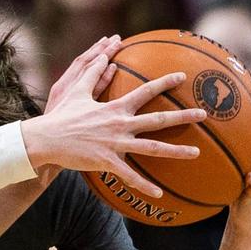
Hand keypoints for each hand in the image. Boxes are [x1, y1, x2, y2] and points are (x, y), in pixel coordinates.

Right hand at [21, 37, 207, 198]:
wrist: (47, 139)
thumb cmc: (61, 116)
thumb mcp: (77, 91)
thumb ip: (93, 72)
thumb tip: (103, 54)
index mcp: (115, 107)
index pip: (145, 91)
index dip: (164, 83)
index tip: (181, 76)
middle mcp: (120, 124)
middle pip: (158, 120)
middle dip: (183, 116)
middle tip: (204, 114)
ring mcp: (115, 144)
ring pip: (152, 149)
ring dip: (176, 151)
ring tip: (196, 153)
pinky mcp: (107, 162)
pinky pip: (130, 176)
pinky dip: (145, 186)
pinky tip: (159, 194)